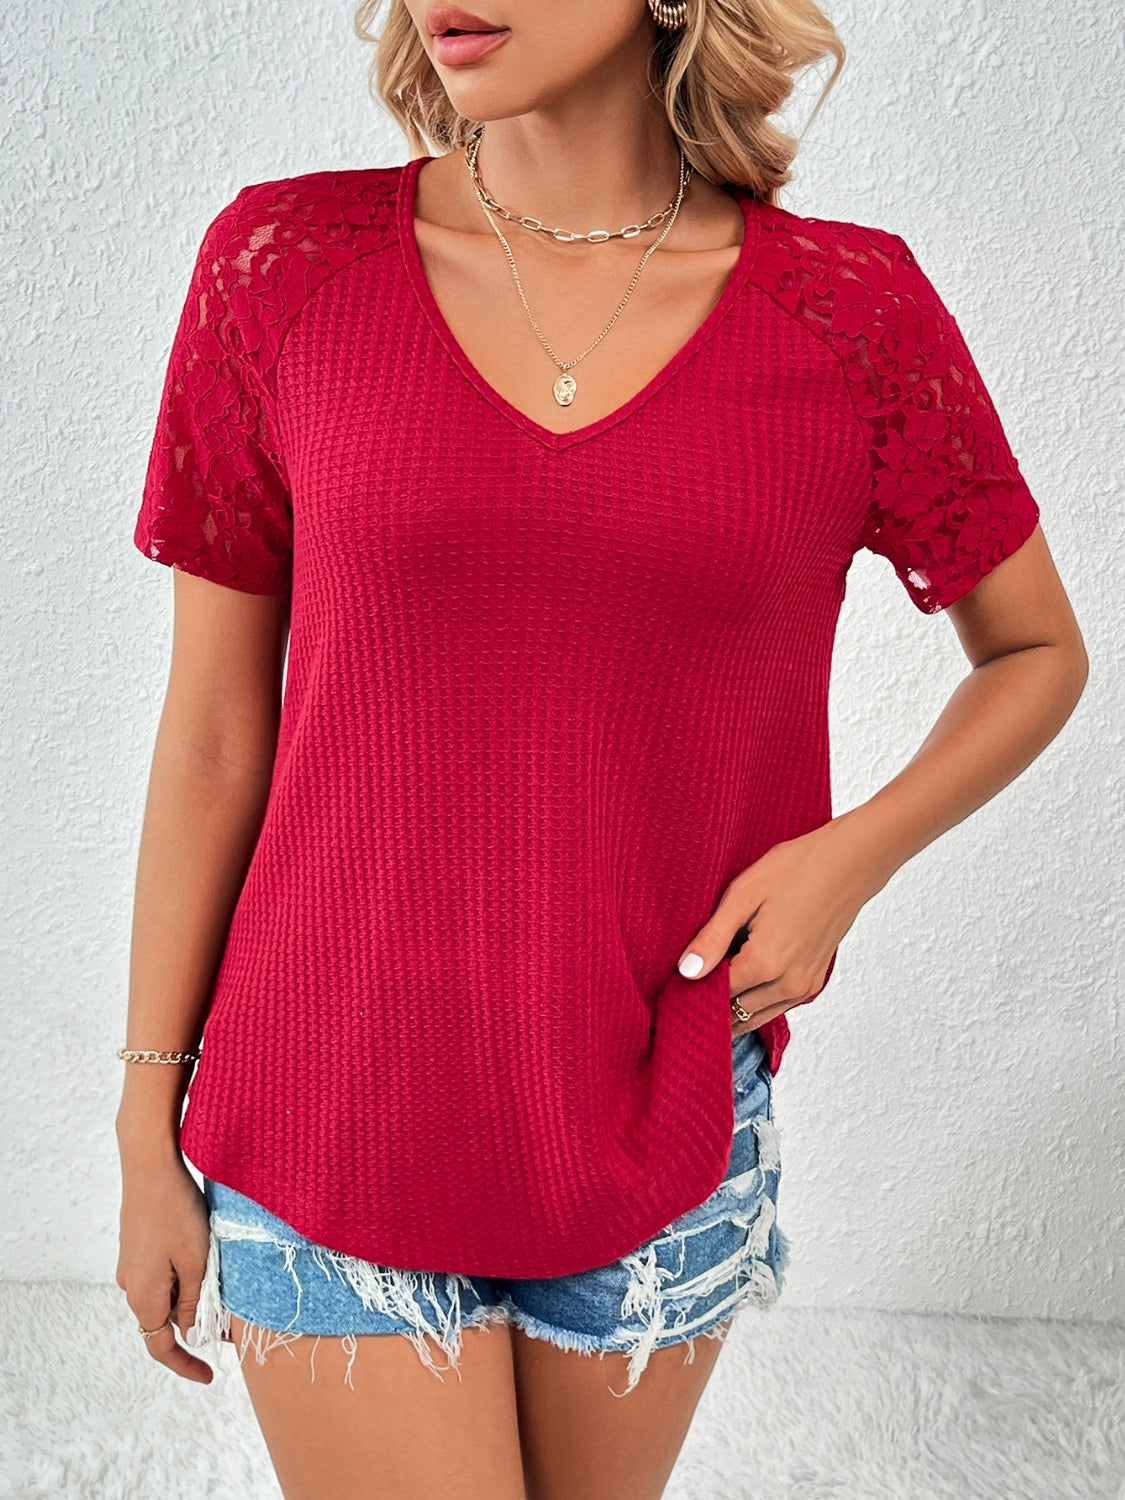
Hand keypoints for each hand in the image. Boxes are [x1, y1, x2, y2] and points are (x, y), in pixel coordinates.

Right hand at [115, 1152, 216, 1383]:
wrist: (150, 1167)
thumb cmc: (176, 1213)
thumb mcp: (195, 1262)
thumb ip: (195, 1303)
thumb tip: (193, 1335)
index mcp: (145, 1298)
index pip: (162, 1348)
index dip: (187, 1365)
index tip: (212, 1375)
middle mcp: (132, 1285)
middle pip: (168, 1319)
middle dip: (199, 1321)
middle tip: (235, 1316)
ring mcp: (133, 1264)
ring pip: (168, 1294)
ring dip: (194, 1294)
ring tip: (225, 1279)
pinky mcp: (138, 1246)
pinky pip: (163, 1273)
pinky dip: (185, 1275)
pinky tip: (207, 1256)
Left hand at [677, 817, 881, 1034]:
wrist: (850, 862)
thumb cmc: (797, 869)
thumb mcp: (743, 895)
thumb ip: (713, 938)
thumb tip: (685, 972)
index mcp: (765, 964)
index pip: (715, 997)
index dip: (691, 991)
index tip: (674, 981)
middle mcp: (788, 984)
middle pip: (735, 1013)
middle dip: (710, 1003)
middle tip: (689, 983)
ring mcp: (805, 986)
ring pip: (756, 1016)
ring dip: (733, 1007)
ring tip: (711, 984)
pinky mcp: (815, 981)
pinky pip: (777, 1005)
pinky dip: (756, 1001)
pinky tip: (742, 978)